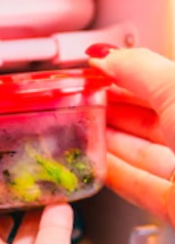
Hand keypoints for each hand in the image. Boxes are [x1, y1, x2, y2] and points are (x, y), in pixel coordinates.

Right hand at [86, 45, 174, 223]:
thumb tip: (106, 57)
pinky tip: (96, 163)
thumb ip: (138, 68)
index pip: (163, 83)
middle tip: (82, 99)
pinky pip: (139, 186)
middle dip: (114, 108)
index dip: (127, 73)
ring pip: (143, 152)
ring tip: (81, 128)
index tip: (96, 70)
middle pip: (151, 119)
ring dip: (109, 140)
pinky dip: (114, 174)